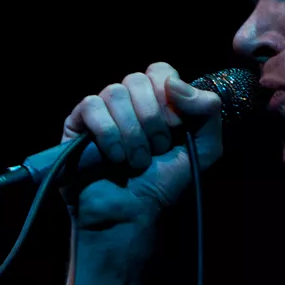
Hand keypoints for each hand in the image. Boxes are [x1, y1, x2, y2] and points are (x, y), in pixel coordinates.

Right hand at [59, 62, 223, 233]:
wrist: (131, 213)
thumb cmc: (162, 184)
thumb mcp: (203, 149)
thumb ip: (208, 111)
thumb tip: (175, 83)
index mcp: (156, 101)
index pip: (160, 71)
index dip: (168, 95)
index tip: (175, 126)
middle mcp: (127, 101)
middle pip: (137, 79)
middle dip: (152, 119)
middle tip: (157, 149)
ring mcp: (101, 110)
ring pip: (115, 92)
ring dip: (132, 132)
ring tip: (136, 161)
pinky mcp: (76, 123)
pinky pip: (91, 105)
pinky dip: (108, 133)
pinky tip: (115, 157)